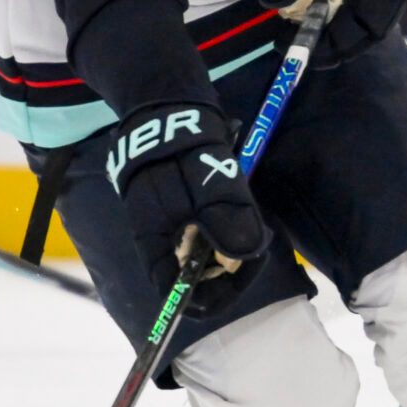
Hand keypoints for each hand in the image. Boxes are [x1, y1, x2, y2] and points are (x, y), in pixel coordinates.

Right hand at [103, 101, 267, 311]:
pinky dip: (225, 225)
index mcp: (155, 246)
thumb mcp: (205, 180)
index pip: (181, 298)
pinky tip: (233, 200)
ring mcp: (172, 230)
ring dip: (230, 241)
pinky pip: (208, 234)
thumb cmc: (179, 147)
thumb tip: (245, 255)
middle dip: (230, 262)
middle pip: (200, 278)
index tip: (244, 263)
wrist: (165, 108)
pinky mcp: (183, 214)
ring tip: (239, 205)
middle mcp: (161, 246)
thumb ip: (224, 217)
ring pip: (207, 256)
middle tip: (251, 228)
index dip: (217, 291)